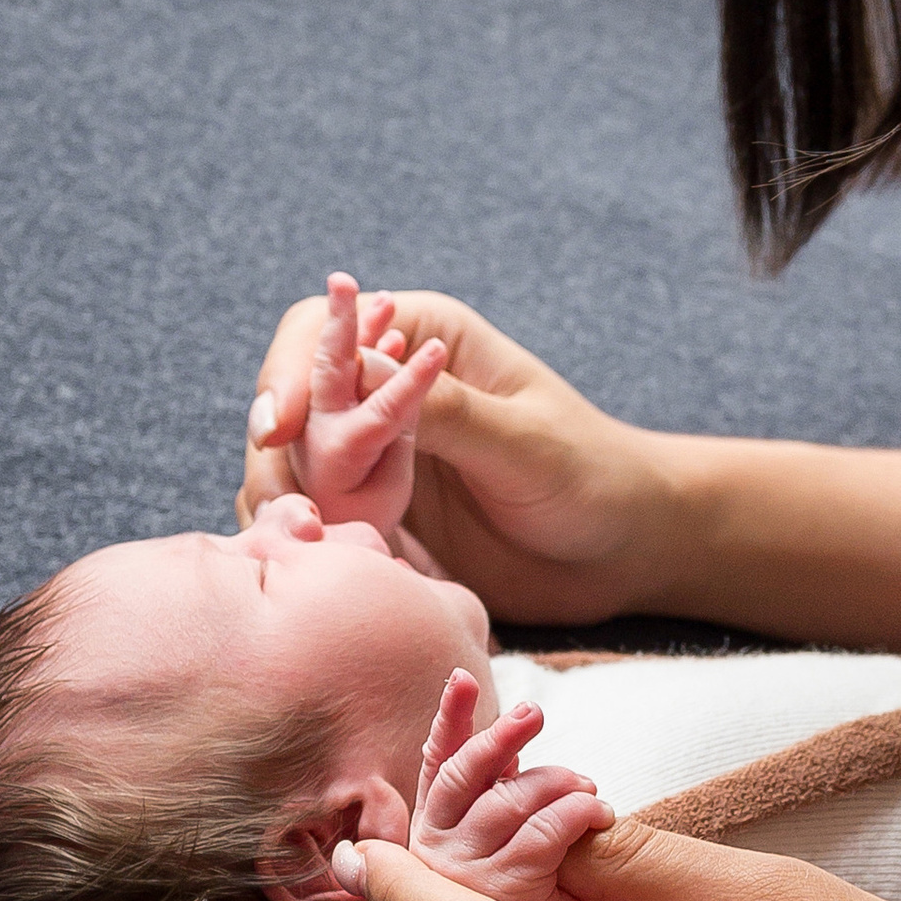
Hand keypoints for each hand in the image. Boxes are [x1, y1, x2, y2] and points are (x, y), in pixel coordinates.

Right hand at [243, 288, 682, 622]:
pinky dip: (299, 543)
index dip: (290, 372)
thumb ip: (445, 411)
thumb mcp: (522, 442)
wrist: (625, 551)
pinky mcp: (377, 515)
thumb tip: (357, 366)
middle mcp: (388, 391)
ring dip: (280, 501)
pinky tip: (308, 570)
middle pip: (292, 402)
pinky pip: (315, 520)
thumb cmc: (593, 475)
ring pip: (290, 466)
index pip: (323, 331)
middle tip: (281, 507)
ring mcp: (376, 456)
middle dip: (274, 451)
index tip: (279, 427)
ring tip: (294, 545)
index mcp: (427, 340)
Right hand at [406, 669, 612, 900]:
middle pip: (465, 775)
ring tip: (587, 785)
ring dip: (556, 782)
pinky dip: (576, 814)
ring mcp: (462, 874)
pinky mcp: (500, 898)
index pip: (438, 762)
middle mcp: (435, 849)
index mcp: (433, 825)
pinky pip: (543, 835)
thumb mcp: (505, 834)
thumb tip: (515, 726)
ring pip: (508, 801)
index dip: (449, 718)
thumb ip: (499, 785)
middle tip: (534, 712)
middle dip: (500, 736)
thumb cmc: (524, 891)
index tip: (462, 677)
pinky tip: (598, 813)